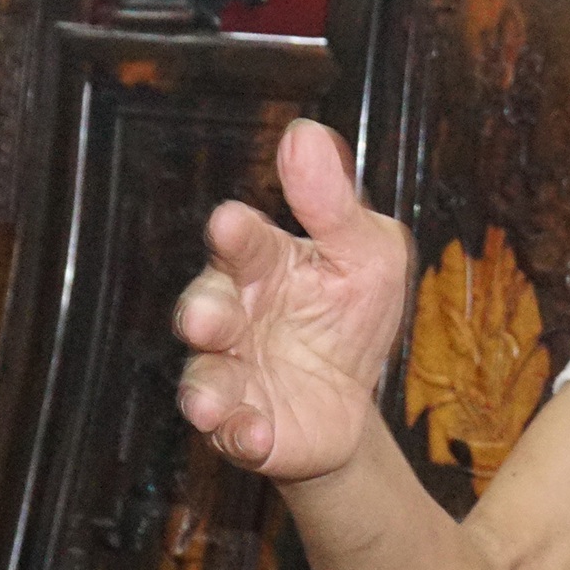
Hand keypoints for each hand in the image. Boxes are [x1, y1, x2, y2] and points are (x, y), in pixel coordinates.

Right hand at [175, 118, 413, 480]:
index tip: (231, 221)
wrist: (354, 398)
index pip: (244, 242)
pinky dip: (240, 435)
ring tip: (211, 404)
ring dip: (207, 390)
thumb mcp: (366, 252)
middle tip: (210, 320)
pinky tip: (254, 434)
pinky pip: (232, 433)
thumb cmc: (352, 309)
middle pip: (206, 308)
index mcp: (264, 263)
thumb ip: (334, 202)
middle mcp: (235, 315)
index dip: (236, 233)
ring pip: (205, 377)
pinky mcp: (243, 425)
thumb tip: (303, 134)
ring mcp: (232, 372)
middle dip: (204, 314)